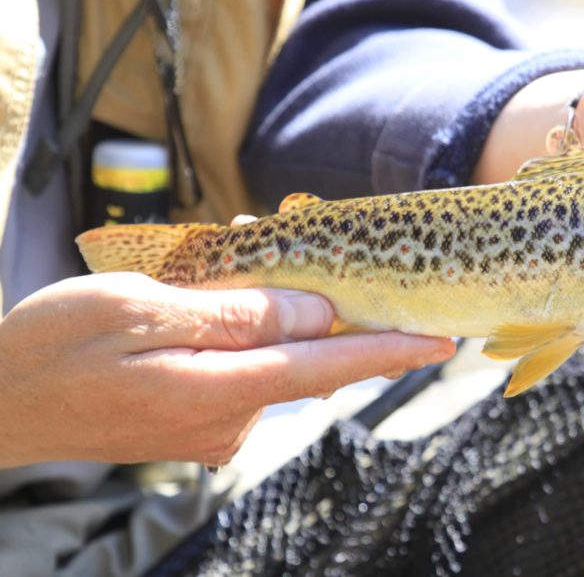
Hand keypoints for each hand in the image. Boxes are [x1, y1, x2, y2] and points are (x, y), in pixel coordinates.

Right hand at [0, 272, 454, 467]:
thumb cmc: (54, 349)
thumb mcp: (141, 311)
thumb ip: (237, 312)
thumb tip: (315, 312)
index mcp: (220, 389)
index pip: (327, 367)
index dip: (388, 351)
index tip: (441, 343)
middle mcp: (230, 419)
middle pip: (304, 354)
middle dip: (318, 304)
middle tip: (304, 244)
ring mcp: (214, 427)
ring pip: (272, 357)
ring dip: (272, 312)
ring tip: (240, 258)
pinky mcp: (198, 423)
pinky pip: (244, 370)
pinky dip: (245, 333)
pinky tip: (214, 303)